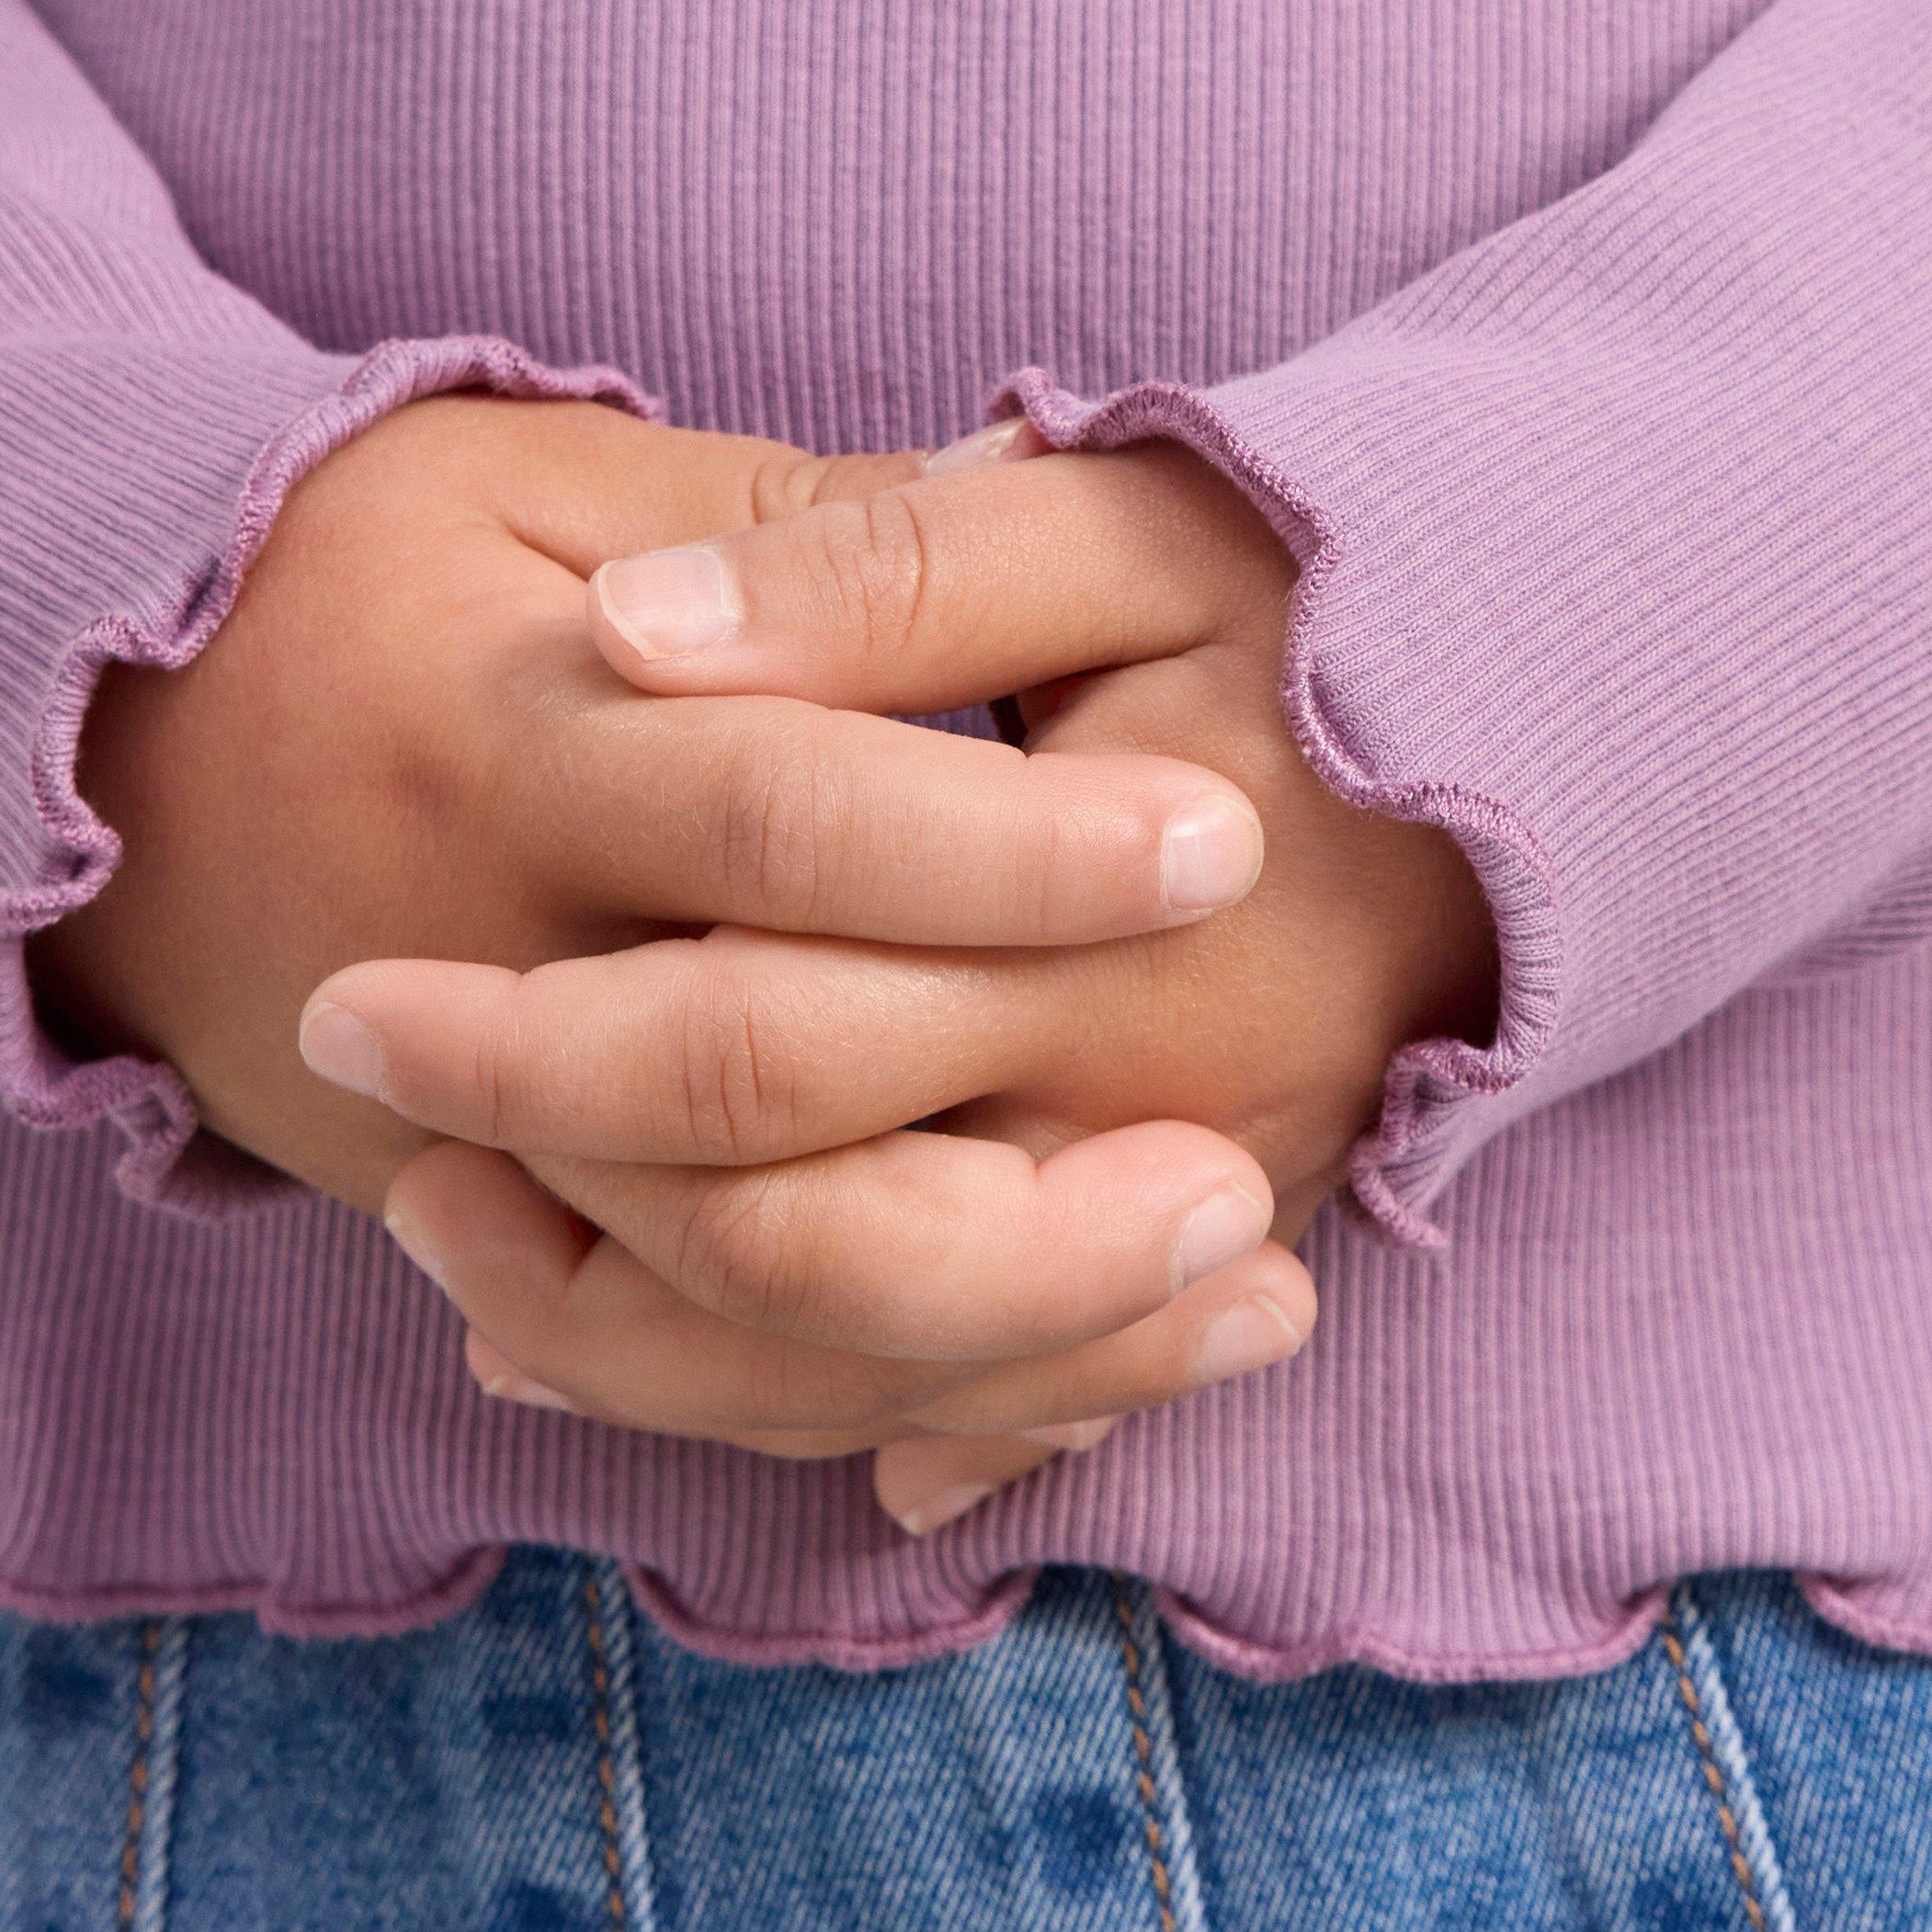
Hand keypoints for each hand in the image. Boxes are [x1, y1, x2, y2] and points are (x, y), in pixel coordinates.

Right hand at [55, 396, 1293, 1413]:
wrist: (82, 729)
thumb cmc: (354, 558)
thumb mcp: (536, 470)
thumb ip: (777, 519)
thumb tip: (1020, 482)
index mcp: (516, 746)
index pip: (786, 819)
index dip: (1008, 846)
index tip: (1220, 838)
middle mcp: (487, 977)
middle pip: (763, 1149)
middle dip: (1024, 1191)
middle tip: (1245, 1172)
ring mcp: (463, 1142)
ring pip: (744, 1314)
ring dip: (1005, 1334)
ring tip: (1244, 1297)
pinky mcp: (483, 1226)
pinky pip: (688, 1369)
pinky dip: (880, 1399)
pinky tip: (1079, 1381)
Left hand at [304, 427, 1499, 1533]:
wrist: (1584, 718)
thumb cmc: (1332, 590)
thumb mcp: (1128, 519)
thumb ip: (879, 570)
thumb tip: (630, 636)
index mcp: (1113, 927)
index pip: (758, 1024)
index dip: (528, 1025)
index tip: (347, 983)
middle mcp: (1161, 1116)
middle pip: (788, 1234)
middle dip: (544, 1198)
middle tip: (361, 1110)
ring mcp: (1198, 1215)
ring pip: (866, 1372)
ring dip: (635, 1336)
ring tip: (455, 1237)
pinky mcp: (1212, 1259)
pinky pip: (986, 1411)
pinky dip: (803, 1409)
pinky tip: (643, 1356)